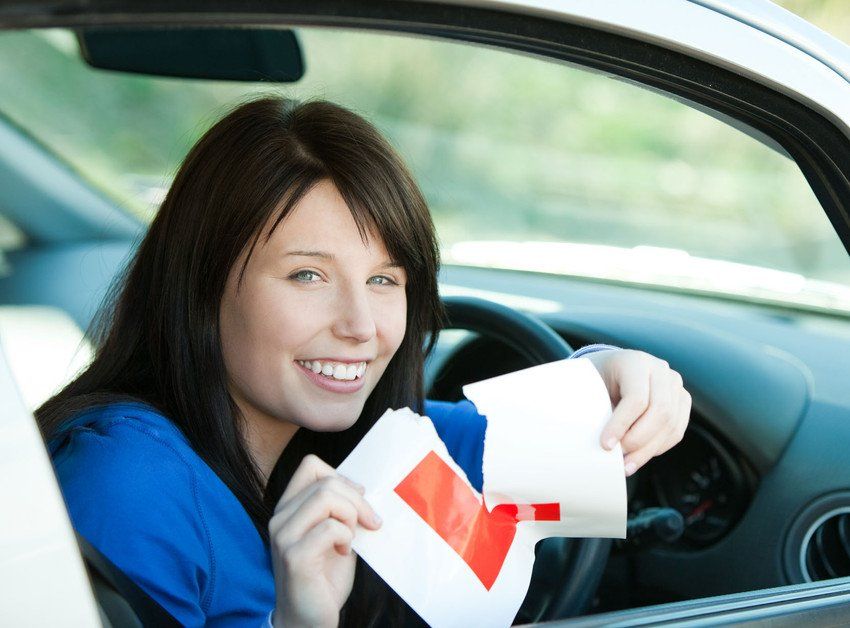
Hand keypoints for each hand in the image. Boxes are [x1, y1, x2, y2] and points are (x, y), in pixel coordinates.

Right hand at [269, 454, 381, 627]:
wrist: (308, 621)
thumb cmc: (324, 578)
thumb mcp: (335, 535)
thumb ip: (340, 510)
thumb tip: (359, 486)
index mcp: (288, 509)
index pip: (310, 465)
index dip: (340, 476)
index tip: (358, 499)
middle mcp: (280, 519)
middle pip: (326, 482)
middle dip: (357, 500)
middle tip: (369, 523)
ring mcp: (283, 537)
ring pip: (327, 497)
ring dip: (351, 516)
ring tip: (351, 538)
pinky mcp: (295, 557)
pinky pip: (331, 528)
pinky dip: (346, 537)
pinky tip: (344, 553)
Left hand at [585, 349, 690, 475]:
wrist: (614, 367)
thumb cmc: (598, 377)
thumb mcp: (590, 383)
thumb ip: (590, 405)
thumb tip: (589, 440)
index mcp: (636, 362)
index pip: (637, 398)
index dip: (621, 425)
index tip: (605, 444)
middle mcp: (661, 371)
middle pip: (660, 413)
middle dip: (638, 440)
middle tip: (618, 458)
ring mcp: (675, 386)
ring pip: (671, 425)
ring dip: (648, 451)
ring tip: (627, 465)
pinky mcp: (682, 403)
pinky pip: (675, 432)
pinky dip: (657, 448)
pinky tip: (638, 457)